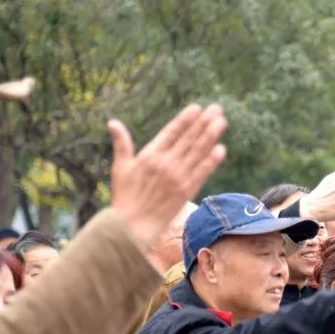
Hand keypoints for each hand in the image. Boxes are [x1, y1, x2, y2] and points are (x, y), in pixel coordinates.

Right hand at [109, 104, 226, 254]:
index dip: (185, 119)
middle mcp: (166, 163)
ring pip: (198, 152)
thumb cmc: (124, 196)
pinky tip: (221, 149)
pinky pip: (202, 172)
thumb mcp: (120, 167)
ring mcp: (178, 176)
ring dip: (211, 136)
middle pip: (189, 139)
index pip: (171, 132)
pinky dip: (212, 160)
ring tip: (222, 122)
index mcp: (150, 155)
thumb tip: (113, 122)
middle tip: (217, 109)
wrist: (132, 225)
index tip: (197, 108)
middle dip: (204, 123)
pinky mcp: (187, 190)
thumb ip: (121, 144)